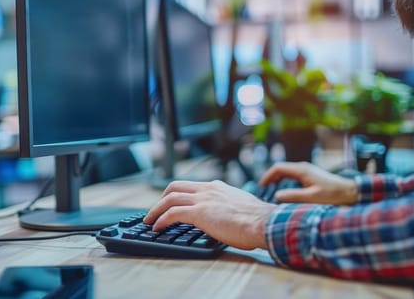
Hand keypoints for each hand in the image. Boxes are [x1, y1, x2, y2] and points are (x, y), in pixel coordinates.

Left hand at [144, 180, 276, 249]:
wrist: (264, 222)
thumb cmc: (258, 220)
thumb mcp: (242, 207)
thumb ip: (230, 207)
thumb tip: (228, 217)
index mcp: (218, 187)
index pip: (192, 186)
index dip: (178, 194)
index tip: (171, 202)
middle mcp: (208, 189)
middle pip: (175, 186)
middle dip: (162, 197)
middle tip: (155, 209)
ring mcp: (203, 199)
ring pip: (170, 198)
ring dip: (155, 209)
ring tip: (149, 220)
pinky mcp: (199, 212)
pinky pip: (172, 213)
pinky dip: (161, 219)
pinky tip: (156, 227)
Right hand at [259, 162, 357, 204]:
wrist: (350, 192)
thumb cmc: (333, 195)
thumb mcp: (311, 198)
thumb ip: (293, 196)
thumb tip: (276, 195)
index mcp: (302, 170)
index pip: (278, 168)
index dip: (267, 176)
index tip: (261, 187)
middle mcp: (303, 168)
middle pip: (281, 169)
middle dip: (270, 178)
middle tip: (263, 190)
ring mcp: (307, 171)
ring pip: (287, 172)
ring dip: (278, 180)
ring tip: (271, 191)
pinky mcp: (311, 176)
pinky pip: (293, 176)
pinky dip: (285, 182)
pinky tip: (285, 192)